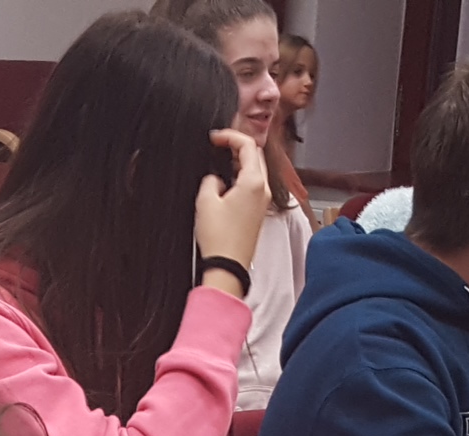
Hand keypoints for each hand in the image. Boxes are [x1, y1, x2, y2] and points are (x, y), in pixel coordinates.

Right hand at [194, 127, 270, 272]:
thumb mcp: (205, 201)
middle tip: (218, 146)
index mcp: (253, 182)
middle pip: (255, 155)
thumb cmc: (219, 238)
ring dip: (239, 161)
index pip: (248, 145)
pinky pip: (253, 185)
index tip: (215, 138)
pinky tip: (226, 182)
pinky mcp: (258, 212)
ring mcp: (263, 202)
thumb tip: (215, 179)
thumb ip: (211, 180)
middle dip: (237, 146)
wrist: (228, 266)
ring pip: (255, 170)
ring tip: (220, 162)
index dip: (230, 136)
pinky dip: (241, 176)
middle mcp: (263, 190)